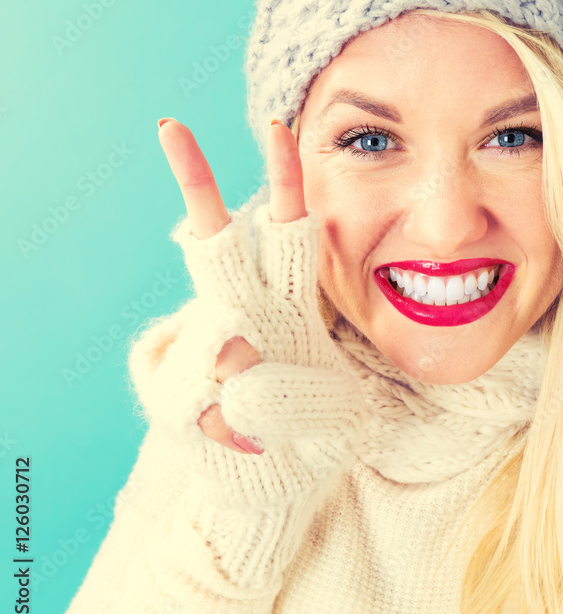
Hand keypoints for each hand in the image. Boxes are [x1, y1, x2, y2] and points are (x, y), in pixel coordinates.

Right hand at [157, 116, 307, 454]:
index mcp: (288, 302)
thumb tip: (232, 343)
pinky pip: (188, 397)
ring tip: (240, 376)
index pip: (286, 227)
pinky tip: (239, 435)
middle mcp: (244, 317)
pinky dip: (217, 415)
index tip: (279, 125)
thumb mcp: (340, 409)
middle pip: (218, 240)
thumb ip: (306, 380)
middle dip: (197, 182)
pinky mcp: (180, 404)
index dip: (283, 178)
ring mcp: (207, 358)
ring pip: (199, 320)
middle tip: (171, 127)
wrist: (279, 489)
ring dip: (223, 345)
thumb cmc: (315, 436)